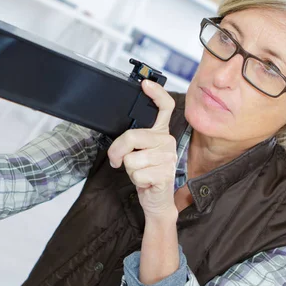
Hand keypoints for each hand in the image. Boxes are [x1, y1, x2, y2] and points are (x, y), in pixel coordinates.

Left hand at [108, 80, 177, 221]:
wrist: (157, 201)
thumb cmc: (146, 174)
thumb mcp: (138, 153)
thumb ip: (133, 141)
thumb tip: (118, 143)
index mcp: (160, 133)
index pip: (164, 107)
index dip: (156, 93)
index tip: (145, 84)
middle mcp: (167, 141)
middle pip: (132, 136)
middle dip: (117, 151)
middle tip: (117, 160)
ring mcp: (168, 157)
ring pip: (130, 159)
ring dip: (128, 169)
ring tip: (139, 172)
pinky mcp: (165, 174)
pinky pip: (136, 173)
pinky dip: (135, 180)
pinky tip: (146, 182)